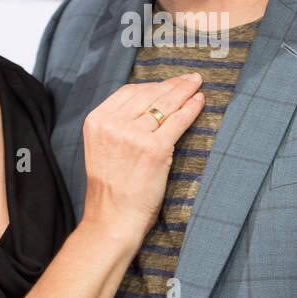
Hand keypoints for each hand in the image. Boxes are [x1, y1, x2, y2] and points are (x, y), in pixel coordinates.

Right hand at [80, 73, 204, 240]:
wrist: (112, 219)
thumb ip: (117, 126)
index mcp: (96, 121)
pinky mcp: (154, 149)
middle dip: (173, 84)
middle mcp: (112, 124)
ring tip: (197, 85)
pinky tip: (199, 102)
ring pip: (165, 104)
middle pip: (149, 94)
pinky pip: (178, 121)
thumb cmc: (111, 190)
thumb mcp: (102, 148)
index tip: (168, 83)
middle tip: (190, 78)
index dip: (153, 85)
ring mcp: (133, 136)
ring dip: (185, 92)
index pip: (130, 92)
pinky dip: (192, 109)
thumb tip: (149, 105)